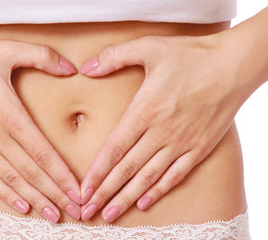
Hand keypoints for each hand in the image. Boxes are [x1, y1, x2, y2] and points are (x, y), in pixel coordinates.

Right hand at [0, 39, 80, 221]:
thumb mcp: (6, 50)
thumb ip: (42, 56)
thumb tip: (72, 67)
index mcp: (10, 116)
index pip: (44, 154)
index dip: (63, 176)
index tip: (79, 192)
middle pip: (33, 174)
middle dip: (57, 194)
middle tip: (76, 210)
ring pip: (13, 181)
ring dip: (36, 200)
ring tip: (54, 215)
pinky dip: (6, 194)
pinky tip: (22, 206)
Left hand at [79, 34, 248, 221]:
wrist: (234, 65)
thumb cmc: (191, 55)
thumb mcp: (149, 47)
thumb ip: (113, 57)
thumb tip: (85, 68)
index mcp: (145, 111)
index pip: (114, 149)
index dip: (96, 172)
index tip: (82, 191)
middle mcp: (160, 132)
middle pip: (126, 170)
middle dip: (104, 193)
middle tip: (87, 211)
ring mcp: (181, 143)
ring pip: (148, 178)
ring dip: (127, 198)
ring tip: (110, 215)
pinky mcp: (199, 148)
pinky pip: (176, 175)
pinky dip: (159, 191)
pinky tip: (144, 203)